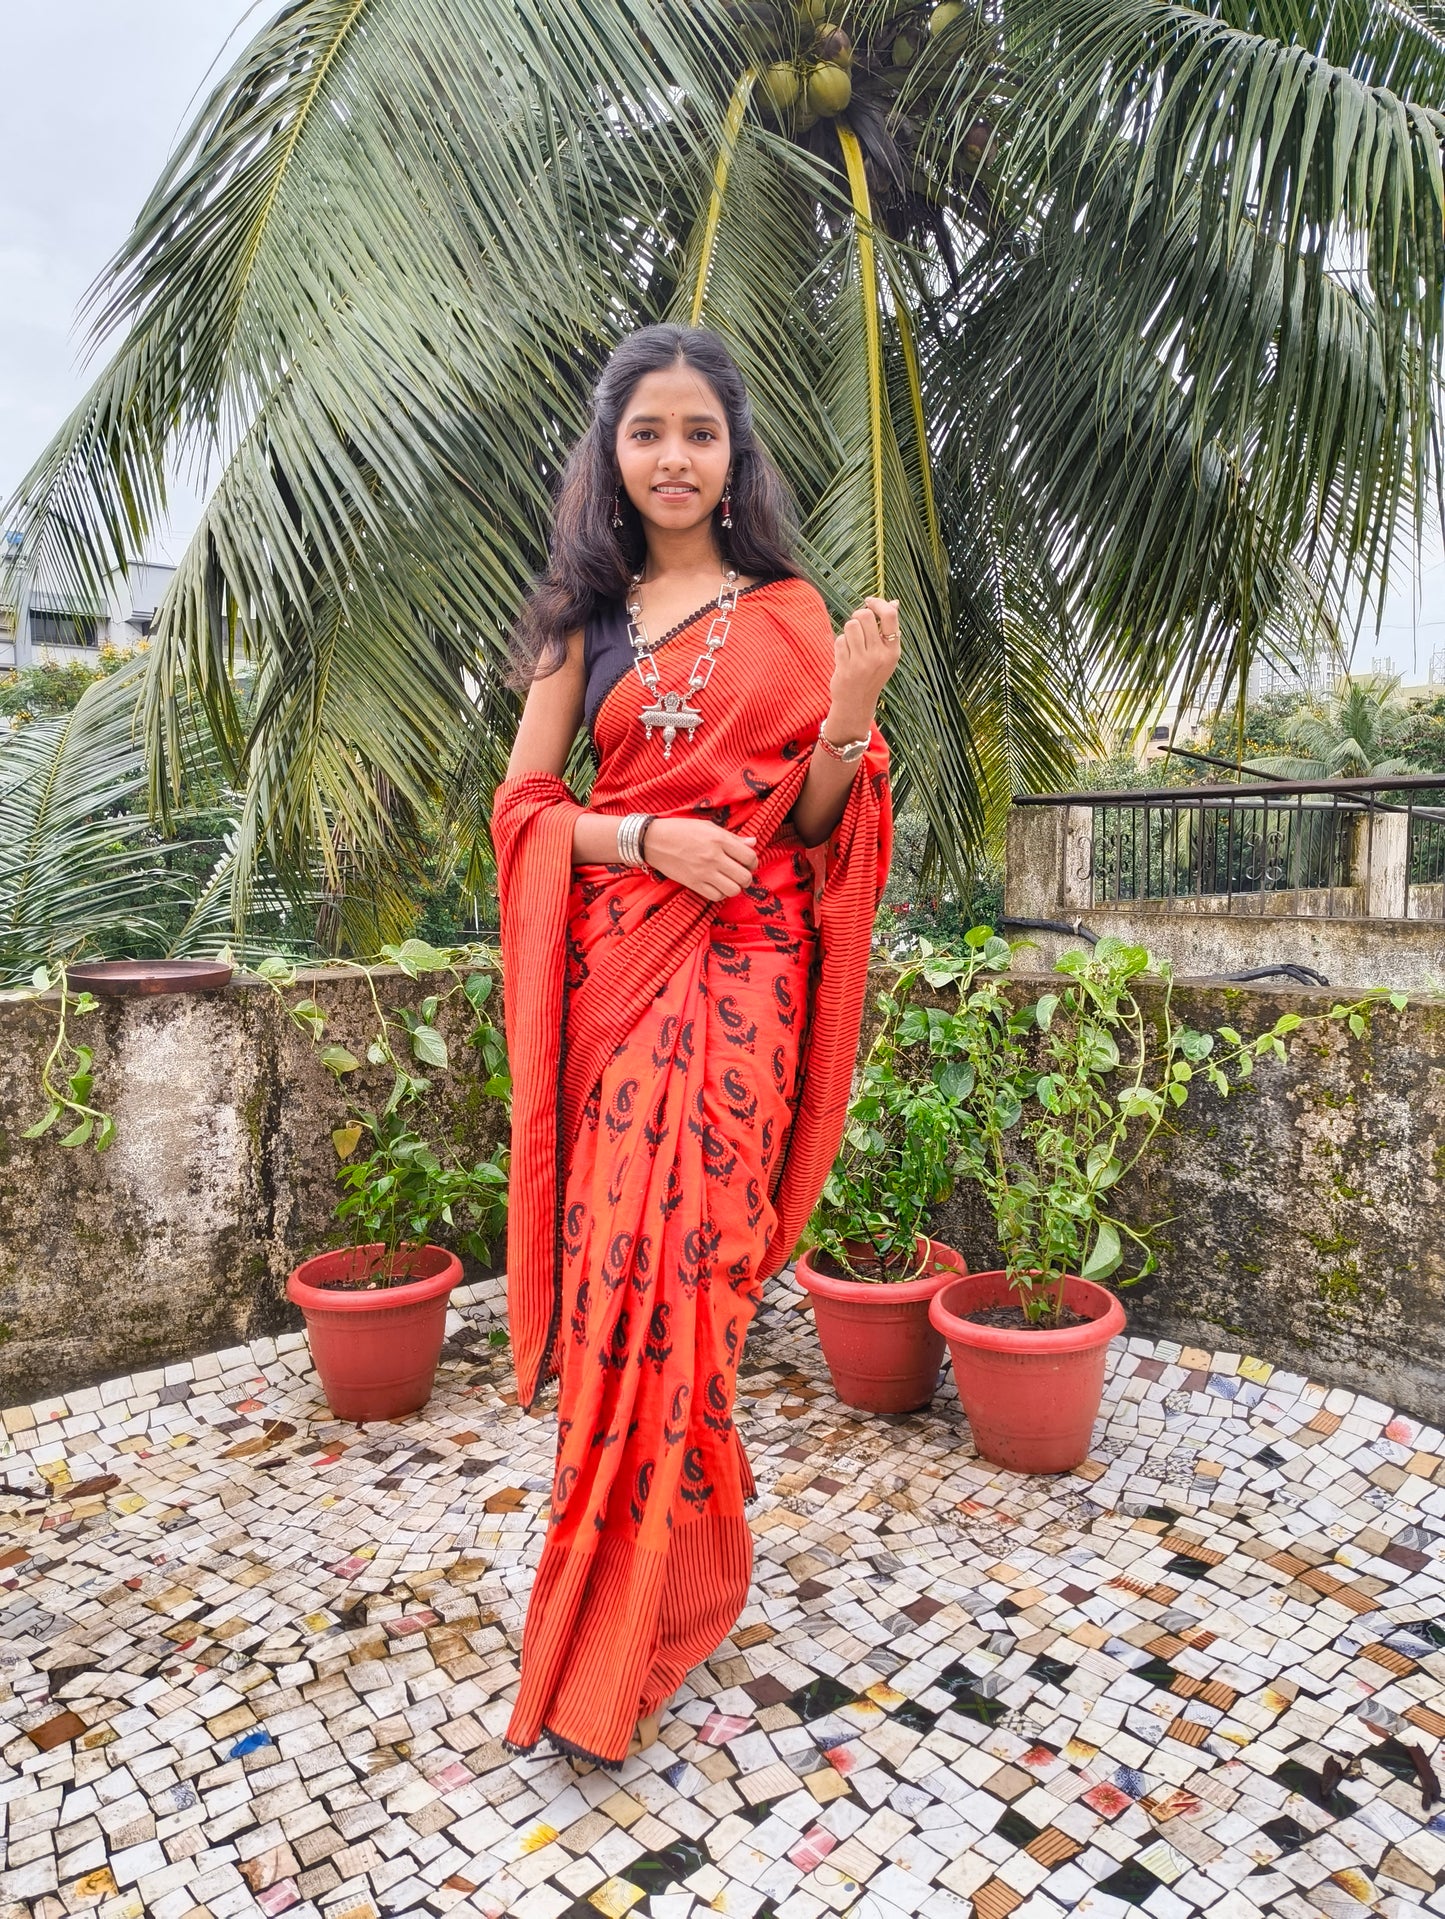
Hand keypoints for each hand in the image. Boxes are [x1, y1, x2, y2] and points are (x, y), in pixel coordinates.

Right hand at [644, 818, 758, 901]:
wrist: (653, 840)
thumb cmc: (681, 830)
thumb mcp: (708, 827)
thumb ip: (732, 836)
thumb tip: (753, 842)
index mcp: (719, 840)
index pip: (749, 856)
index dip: (753, 862)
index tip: (747, 862)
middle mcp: (714, 857)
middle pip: (744, 877)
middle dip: (747, 877)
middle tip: (740, 874)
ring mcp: (703, 872)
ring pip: (733, 890)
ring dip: (735, 887)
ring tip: (729, 881)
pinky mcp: (693, 884)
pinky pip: (716, 896)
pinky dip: (721, 893)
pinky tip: (717, 885)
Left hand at [826, 597, 900, 738]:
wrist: (856, 703)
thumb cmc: (871, 674)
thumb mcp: (886, 654)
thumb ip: (888, 630)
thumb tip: (894, 602)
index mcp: (893, 651)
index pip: (889, 616)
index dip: (878, 603)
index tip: (869, 601)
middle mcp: (880, 656)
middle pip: (865, 616)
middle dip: (858, 616)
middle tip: (857, 626)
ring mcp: (862, 662)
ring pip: (850, 626)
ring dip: (848, 631)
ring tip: (851, 643)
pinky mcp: (846, 666)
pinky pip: (839, 641)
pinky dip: (840, 645)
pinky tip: (844, 657)